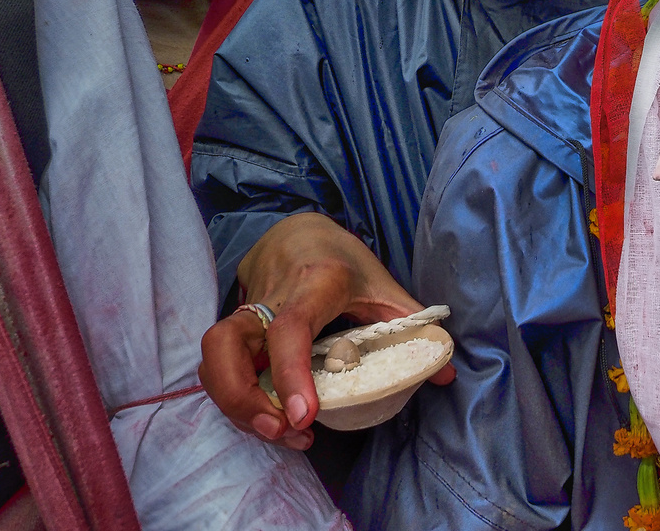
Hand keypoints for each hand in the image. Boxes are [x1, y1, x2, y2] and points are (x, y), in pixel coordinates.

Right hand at [198, 213, 452, 449]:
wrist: (301, 228)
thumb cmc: (345, 259)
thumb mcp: (383, 286)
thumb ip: (413, 326)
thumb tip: (445, 374)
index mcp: (314, 282)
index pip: (290, 328)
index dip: (292, 373)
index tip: (305, 416)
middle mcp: (270, 296)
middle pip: (226, 345)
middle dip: (242, 399)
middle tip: (283, 430)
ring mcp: (245, 309)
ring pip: (213, 357)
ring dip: (236, 403)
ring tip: (279, 431)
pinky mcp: (234, 323)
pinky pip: (220, 364)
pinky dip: (237, 395)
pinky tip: (269, 414)